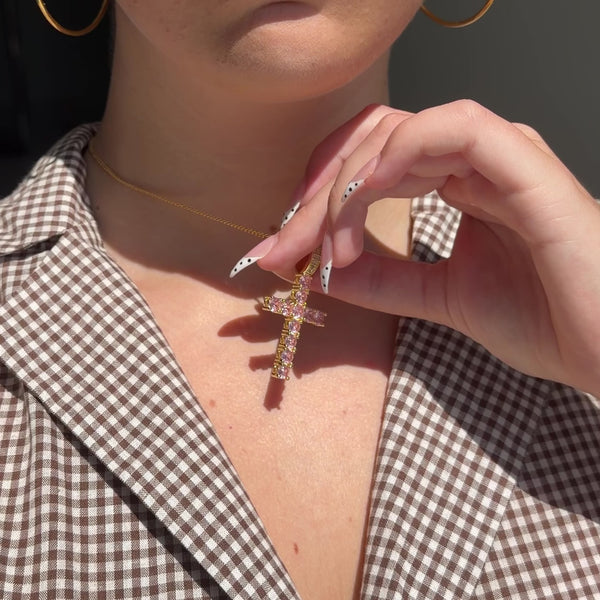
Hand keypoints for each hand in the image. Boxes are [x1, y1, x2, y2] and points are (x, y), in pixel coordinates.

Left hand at [257, 101, 599, 394]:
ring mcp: (501, 155)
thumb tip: (319, 271)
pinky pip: (453, 130)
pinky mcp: (525, 164)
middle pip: (370, 144)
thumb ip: (382, 279)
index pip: (369, 164)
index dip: (317, 199)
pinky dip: (398, 157)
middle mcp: (474, 160)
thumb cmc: (541, 320)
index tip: (281, 249)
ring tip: (326, 246)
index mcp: (458, 182)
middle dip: (315, 194)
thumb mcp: (439, 298)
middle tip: (283, 246)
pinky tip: (365, 201)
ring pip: (398, 132)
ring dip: (346, 183)